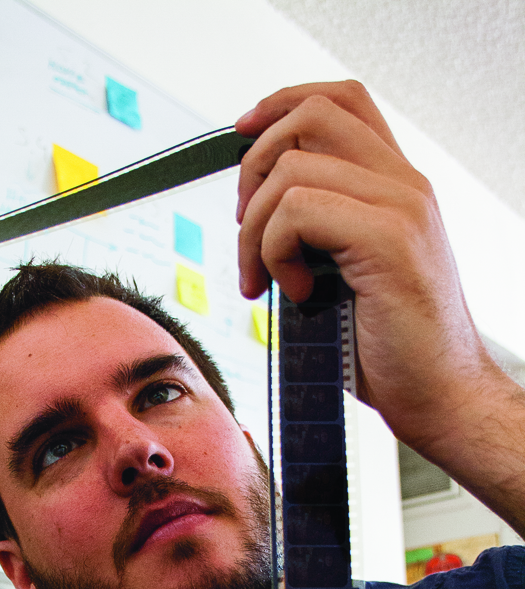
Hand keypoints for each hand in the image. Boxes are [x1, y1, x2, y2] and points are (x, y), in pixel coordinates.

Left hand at [233, 81, 496, 457]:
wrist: (440, 396)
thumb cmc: (389, 348)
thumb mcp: (345, 274)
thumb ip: (317, 229)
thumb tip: (251, 208)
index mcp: (397, 185)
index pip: (339, 100)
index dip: (280, 105)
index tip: (240, 137)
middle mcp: (405, 183)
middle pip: (310, 116)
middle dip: (253, 170)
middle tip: (246, 236)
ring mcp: (401, 206)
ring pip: (291, 169)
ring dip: (255, 231)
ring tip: (267, 283)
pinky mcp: (388, 239)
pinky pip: (297, 211)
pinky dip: (276, 253)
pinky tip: (299, 292)